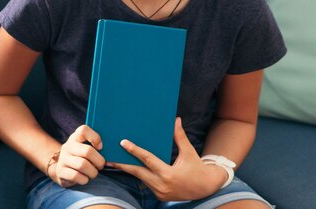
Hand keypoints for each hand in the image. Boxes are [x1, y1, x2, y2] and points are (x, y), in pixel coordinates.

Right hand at [48, 125, 105, 187]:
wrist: (62, 170)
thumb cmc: (81, 158)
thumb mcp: (85, 148)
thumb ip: (96, 146)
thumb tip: (112, 151)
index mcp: (76, 137)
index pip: (84, 130)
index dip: (95, 138)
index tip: (101, 147)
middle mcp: (68, 146)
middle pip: (88, 151)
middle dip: (99, 161)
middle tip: (101, 165)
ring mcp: (63, 158)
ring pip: (83, 165)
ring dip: (93, 172)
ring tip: (94, 173)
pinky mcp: (61, 171)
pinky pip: (76, 176)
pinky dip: (85, 179)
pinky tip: (85, 178)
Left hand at [109, 118, 227, 200]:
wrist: (206, 188)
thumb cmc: (197, 168)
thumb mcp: (189, 152)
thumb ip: (180, 137)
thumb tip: (176, 120)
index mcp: (168, 174)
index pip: (148, 160)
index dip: (135, 151)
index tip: (123, 143)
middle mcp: (162, 185)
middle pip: (138, 173)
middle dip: (123, 165)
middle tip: (109, 158)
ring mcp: (160, 193)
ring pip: (141, 179)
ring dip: (129, 171)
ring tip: (116, 162)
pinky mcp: (159, 196)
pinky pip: (146, 184)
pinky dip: (139, 176)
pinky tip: (130, 169)